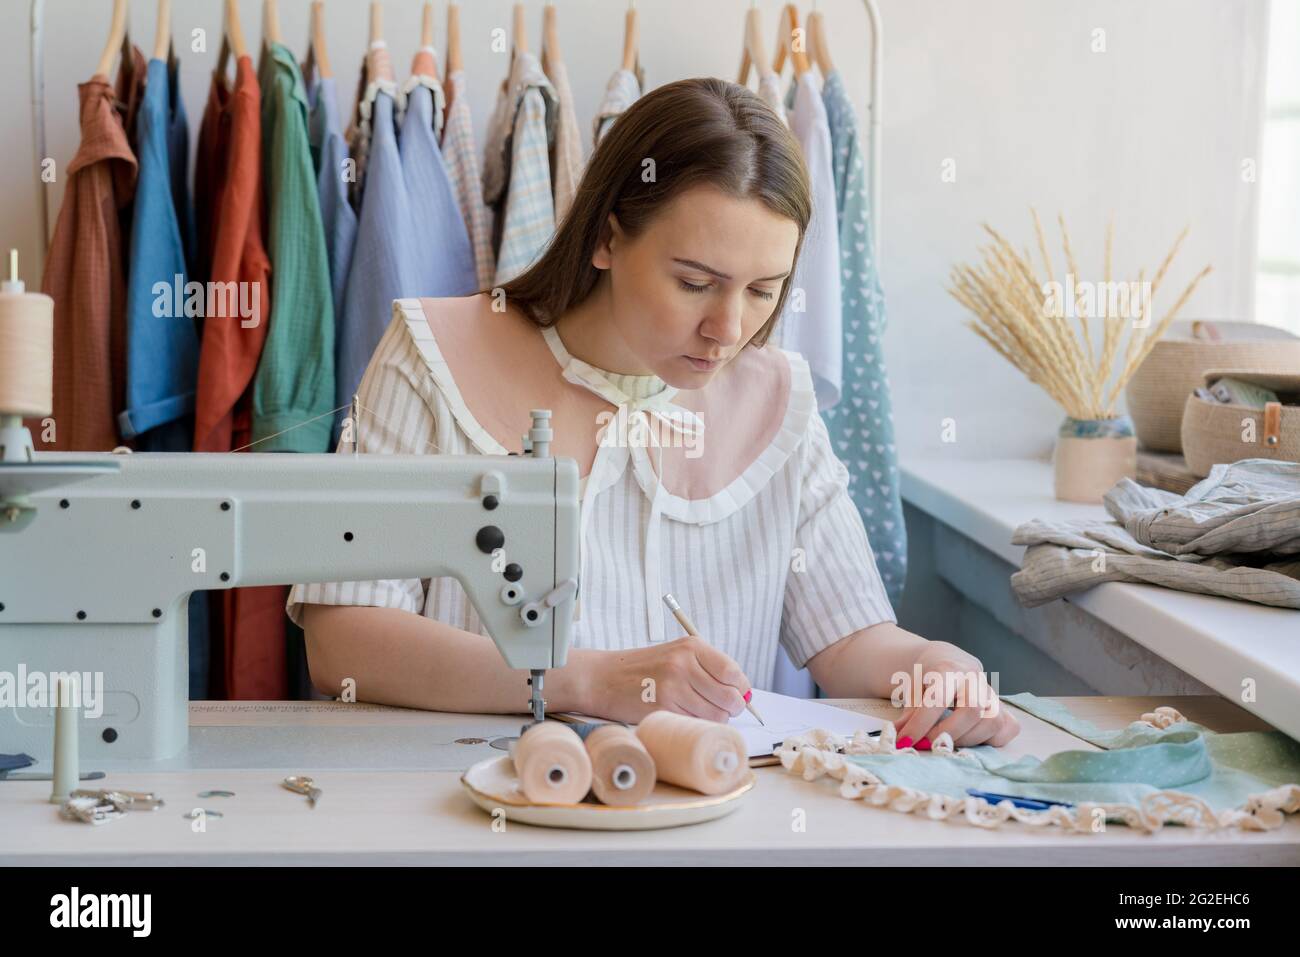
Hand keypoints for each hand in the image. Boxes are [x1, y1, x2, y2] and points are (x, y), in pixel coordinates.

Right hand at [588, 636, 751, 723]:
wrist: (604, 678)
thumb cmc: (644, 669)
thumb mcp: (677, 655)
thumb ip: (708, 668)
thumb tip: (743, 694)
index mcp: (691, 646)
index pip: (733, 672)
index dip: (740, 689)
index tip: (736, 695)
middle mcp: (684, 664)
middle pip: (730, 697)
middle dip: (731, 708)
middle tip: (719, 708)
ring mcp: (673, 687)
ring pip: (716, 715)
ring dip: (713, 719)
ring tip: (697, 711)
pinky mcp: (663, 708)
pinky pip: (695, 724)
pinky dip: (695, 725)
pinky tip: (682, 715)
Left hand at [889, 643, 1019, 747]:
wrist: (945, 659)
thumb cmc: (926, 676)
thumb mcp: (911, 688)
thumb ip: (909, 713)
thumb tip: (900, 738)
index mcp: (949, 668)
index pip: (938, 699)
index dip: (921, 724)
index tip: (905, 741)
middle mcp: (975, 679)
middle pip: (973, 710)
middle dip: (948, 733)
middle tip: (928, 743)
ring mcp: (992, 692)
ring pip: (992, 721)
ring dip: (967, 740)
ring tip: (946, 741)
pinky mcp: (1003, 706)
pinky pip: (1009, 727)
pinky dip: (992, 739)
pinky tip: (972, 738)